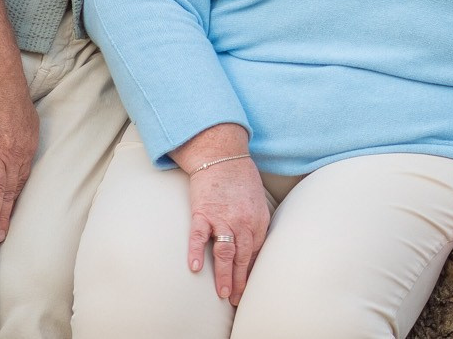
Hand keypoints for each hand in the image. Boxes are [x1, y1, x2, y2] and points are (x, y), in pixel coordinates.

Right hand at [0, 77, 37, 242]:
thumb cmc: (9, 96)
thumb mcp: (26, 121)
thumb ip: (22, 139)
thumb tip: (18, 151)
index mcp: (27, 149)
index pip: (21, 182)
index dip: (15, 203)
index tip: (10, 219)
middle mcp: (15, 154)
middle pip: (10, 191)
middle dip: (5, 216)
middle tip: (0, 237)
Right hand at [187, 158, 271, 303]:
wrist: (222, 154)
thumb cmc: (240, 176)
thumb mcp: (257, 200)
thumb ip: (256, 222)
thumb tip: (253, 243)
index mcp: (258, 219)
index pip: (255, 252)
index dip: (250, 271)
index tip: (247, 286)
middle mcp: (243, 221)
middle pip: (242, 257)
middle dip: (239, 281)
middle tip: (236, 299)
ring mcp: (222, 218)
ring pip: (224, 252)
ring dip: (224, 275)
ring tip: (223, 293)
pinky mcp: (203, 212)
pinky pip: (198, 236)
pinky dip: (196, 253)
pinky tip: (194, 268)